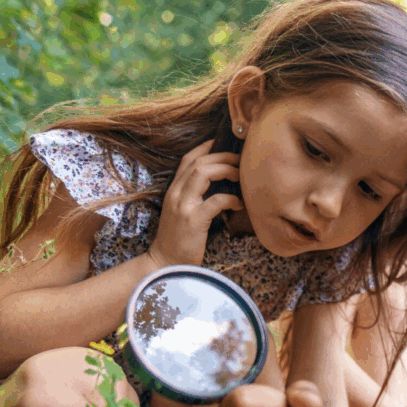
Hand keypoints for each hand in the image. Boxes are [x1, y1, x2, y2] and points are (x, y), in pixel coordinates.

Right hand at [148, 140, 242, 267]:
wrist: (165, 264)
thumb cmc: (180, 240)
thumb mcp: (184, 212)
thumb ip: (196, 197)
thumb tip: (221, 185)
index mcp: (174, 190)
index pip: (188, 159)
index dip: (206, 148)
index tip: (224, 142)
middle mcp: (176, 193)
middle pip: (198, 162)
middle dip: (222, 156)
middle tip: (240, 160)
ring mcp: (183, 206)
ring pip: (203, 174)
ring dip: (226, 170)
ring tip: (240, 176)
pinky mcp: (193, 221)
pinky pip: (215, 201)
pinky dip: (231, 198)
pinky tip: (239, 204)